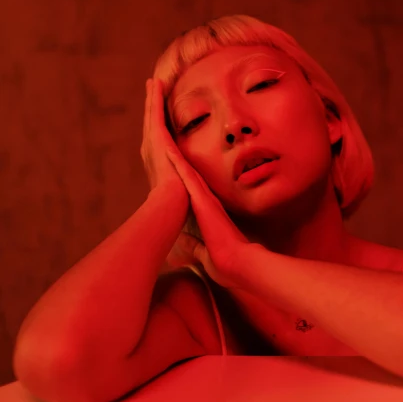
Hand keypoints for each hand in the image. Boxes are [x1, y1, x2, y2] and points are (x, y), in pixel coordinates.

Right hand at [140, 78, 188, 197]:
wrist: (173, 200)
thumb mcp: (185, 187)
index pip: (157, 136)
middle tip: (151, 89)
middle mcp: (150, 149)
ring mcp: (151, 142)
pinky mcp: (156, 136)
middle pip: (151, 121)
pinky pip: (154, 111)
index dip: (156, 122)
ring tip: (153, 82)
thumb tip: (195, 187)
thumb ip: (187, 183)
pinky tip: (156, 84)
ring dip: (152, 96)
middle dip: (151, 105)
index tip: (156, 112)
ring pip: (151, 113)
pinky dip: (154, 97)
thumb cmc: (181, 199)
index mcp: (157, 159)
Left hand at [165, 142, 260, 288]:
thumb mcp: (204, 253)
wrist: (238, 264)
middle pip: (190, 176)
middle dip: (178, 159)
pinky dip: (177, 163)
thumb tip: (182, 244)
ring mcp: (205, 199)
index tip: (176, 165)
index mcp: (208, 214)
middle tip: (168, 141)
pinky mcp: (203, 200)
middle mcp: (207, 202)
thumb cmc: (226, 264)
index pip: (193, 191)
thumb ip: (194, 246)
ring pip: (187, 171)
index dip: (184, 177)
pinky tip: (168, 149)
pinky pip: (188, 177)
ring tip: (164, 137)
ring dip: (175, 155)